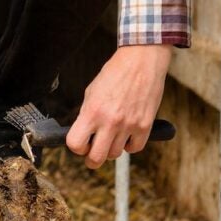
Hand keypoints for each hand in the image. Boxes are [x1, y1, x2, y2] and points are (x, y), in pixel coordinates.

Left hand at [66, 44, 171, 168]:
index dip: (76, 147)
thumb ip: (87, 114)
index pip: (75, 143)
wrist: (141, 61)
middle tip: (93, 153)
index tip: (81, 143)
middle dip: (92, 159)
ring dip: (111, 149)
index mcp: (92, 111)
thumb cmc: (114, 74)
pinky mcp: (145, 126)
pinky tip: (127, 134)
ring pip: (115, 154)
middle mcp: (110, 121)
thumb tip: (84, 134)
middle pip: (96, 158)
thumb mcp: (91, 92)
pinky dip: (130, 145)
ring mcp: (129, 125)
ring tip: (112, 136)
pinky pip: (135, 148)